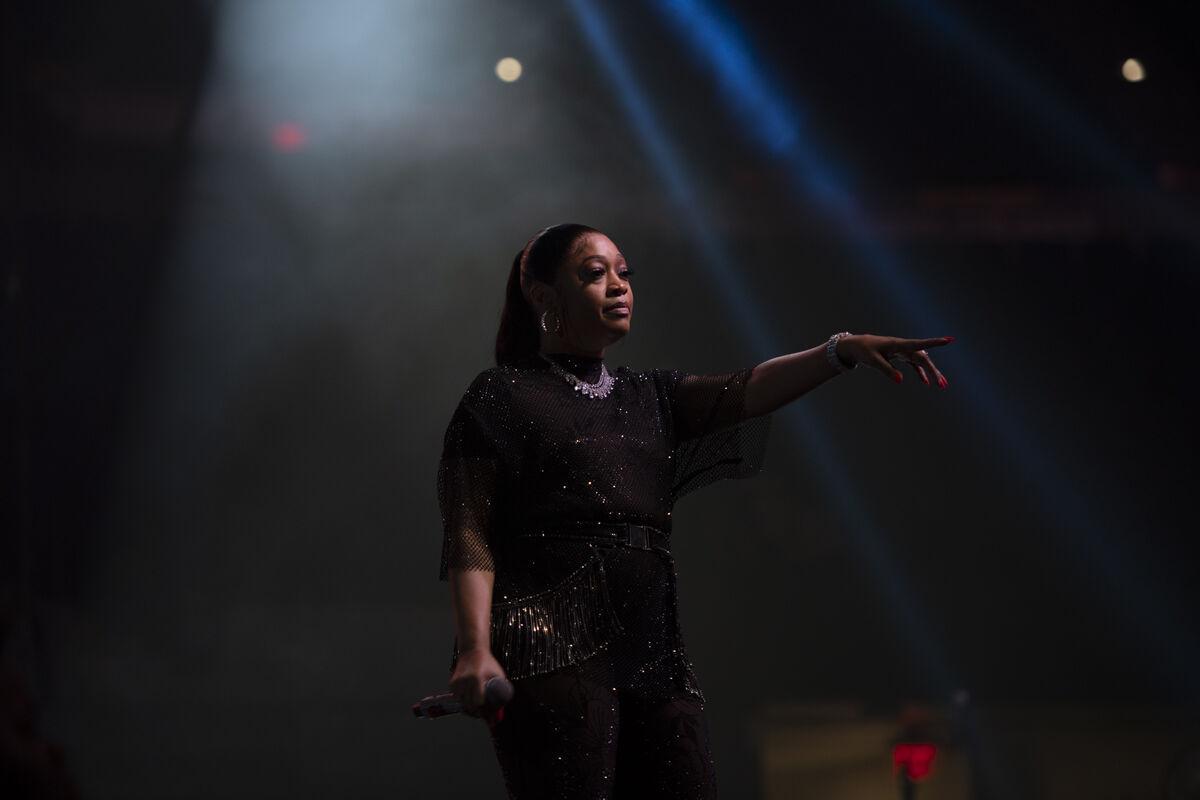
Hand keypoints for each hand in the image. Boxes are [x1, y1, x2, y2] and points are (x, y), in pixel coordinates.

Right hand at [448, 647, 506, 723]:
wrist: (472, 651)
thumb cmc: (487, 663)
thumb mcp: (497, 675)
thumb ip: (501, 692)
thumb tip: (500, 711)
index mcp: (477, 678)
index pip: (477, 702)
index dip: (482, 710)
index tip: (487, 714)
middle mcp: (465, 680)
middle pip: (469, 705)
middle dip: (475, 712)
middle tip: (482, 714)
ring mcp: (457, 682)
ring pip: (462, 703)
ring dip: (468, 707)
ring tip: (476, 708)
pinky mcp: (452, 683)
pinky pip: (457, 697)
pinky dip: (462, 700)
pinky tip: (469, 698)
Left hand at [836, 334, 953, 386]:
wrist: (855, 345)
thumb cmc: (864, 350)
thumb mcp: (873, 361)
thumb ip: (887, 370)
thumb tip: (901, 380)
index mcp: (898, 344)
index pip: (919, 344)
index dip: (934, 343)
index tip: (948, 340)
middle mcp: (903, 347)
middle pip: (923, 358)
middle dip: (934, 371)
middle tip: (942, 385)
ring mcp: (902, 351)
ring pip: (921, 361)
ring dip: (930, 373)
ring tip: (941, 385)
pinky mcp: (899, 356)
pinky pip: (914, 364)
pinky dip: (920, 373)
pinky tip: (926, 383)